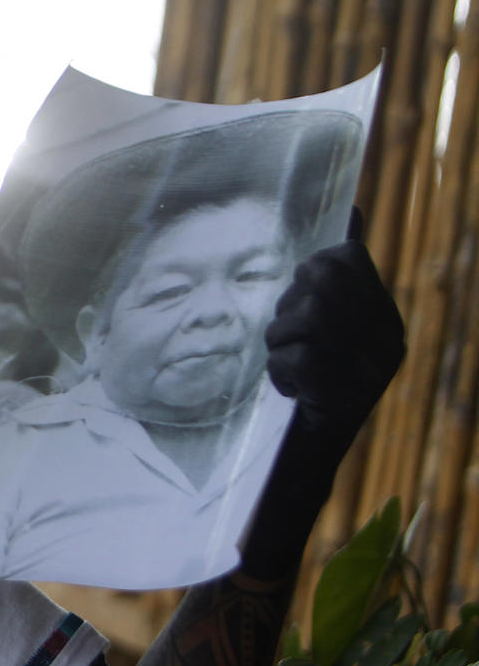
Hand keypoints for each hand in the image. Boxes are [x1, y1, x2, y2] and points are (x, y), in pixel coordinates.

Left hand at [264, 209, 405, 450]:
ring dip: (279, 342)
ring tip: (291, 367)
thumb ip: (338, 275)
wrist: (306, 456)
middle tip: (289, 337)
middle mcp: (386, 340)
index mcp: (384, 320)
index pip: (344, 259)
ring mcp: (370, 368)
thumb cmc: (307, 382)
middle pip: (319, 285)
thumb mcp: (323, 324)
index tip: (301, 299)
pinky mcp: (343, 393)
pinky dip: (281, 373)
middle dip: (290, 306)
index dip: (310, 272)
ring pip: (302, 320)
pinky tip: (294, 391)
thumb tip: (353, 209)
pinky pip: (295, 358)